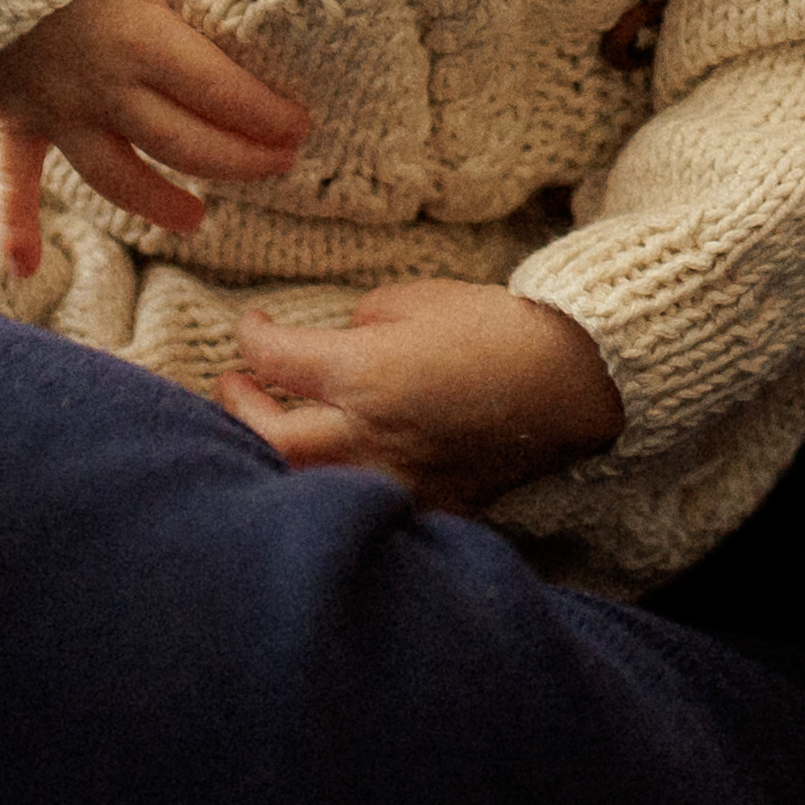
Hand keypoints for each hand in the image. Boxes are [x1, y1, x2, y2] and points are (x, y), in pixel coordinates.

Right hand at [0, 0, 307, 271]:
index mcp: (143, 42)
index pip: (222, 94)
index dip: (266, 116)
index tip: (300, 127)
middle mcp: (105, 90)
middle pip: (185, 145)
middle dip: (238, 162)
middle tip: (279, 167)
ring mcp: (57, 112)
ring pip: (118, 176)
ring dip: (159, 203)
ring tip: (195, 219)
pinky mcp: (12, 117)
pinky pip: (14, 180)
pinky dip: (17, 223)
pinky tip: (23, 268)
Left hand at [211, 279, 624, 513]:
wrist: (572, 381)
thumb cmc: (495, 329)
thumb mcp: (415, 300)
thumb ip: (358, 323)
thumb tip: (332, 345)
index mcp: (361, 374)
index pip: (272, 358)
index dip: (251, 337)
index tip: (253, 328)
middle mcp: (366, 435)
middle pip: (267, 435)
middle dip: (239, 406)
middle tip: (233, 383)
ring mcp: (393, 478)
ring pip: (303, 481)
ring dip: (275, 452)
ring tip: (269, 426)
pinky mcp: (424, 504)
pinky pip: (359, 503)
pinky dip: (331, 483)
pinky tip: (327, 462)